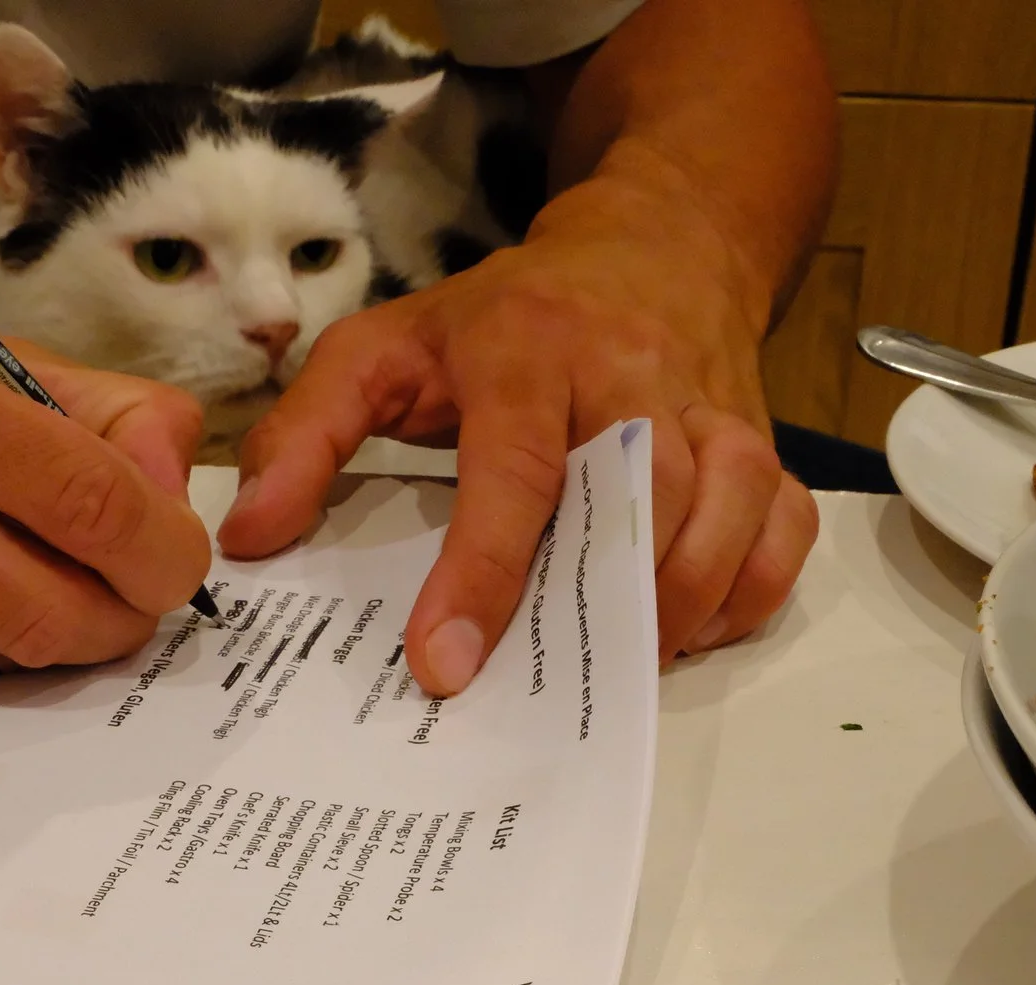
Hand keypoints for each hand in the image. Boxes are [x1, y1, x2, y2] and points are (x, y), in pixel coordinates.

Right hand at [0, 297, 208, 684]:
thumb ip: (78, 403)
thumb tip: (175, 481)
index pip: (85, 498)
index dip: (162, 543)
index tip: (176, 549)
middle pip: (55, 608)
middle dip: (123, 610)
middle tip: (133, 586)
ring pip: (2, 651)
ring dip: (45, 624)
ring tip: (24, 565)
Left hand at [219, 172, 817, 695]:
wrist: (653, 244)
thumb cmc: (506, 317)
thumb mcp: (383, 347)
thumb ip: (305, 434)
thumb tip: (251, 534)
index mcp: (531, 351)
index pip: (516, 474)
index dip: (483, 577)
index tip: (444, 666)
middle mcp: (635, 376)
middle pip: (640, 502)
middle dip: (596, 608)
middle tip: (537, 691)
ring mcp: (715, 410)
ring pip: (726, 514)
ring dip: (675, 606)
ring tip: (611, 663)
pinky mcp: (766, 443)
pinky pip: (783, 530)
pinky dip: (748, 592)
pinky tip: (689, 624)